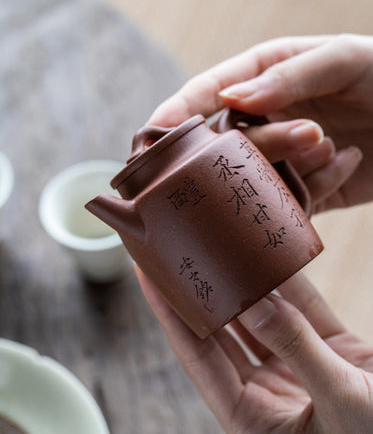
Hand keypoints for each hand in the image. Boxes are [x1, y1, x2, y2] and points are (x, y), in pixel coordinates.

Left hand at [137, 268, 372, 433]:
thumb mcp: (340, 403)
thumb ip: (297, 350)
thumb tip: (255, 304)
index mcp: (253, 420)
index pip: (199, 358)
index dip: (171, 316)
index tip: (149, 277)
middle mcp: (267, 393)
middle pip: (221, 332)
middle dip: (198, 291)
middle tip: (174, 250)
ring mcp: (296, 369)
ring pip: (261, 317)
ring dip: (243, 282)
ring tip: (217, 243)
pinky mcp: (329, 352)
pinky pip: (304, 311)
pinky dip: (290, 284)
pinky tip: (271, 254)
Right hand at [149, 34, 370, 211]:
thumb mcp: (343, 60)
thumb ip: (288, 76)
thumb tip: (230, 100)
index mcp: (261, 75)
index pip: (206, 93)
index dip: (176, 113)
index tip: (152, 135)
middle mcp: (262, 117)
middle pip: (224, 142)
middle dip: (253, 147)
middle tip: (303, 140)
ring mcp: (280, 155)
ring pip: (252, 177)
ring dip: (290, 169)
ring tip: (333, 147)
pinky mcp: (302, 188)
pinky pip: (287, 200)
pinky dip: (316, 187)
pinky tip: (349, 162)